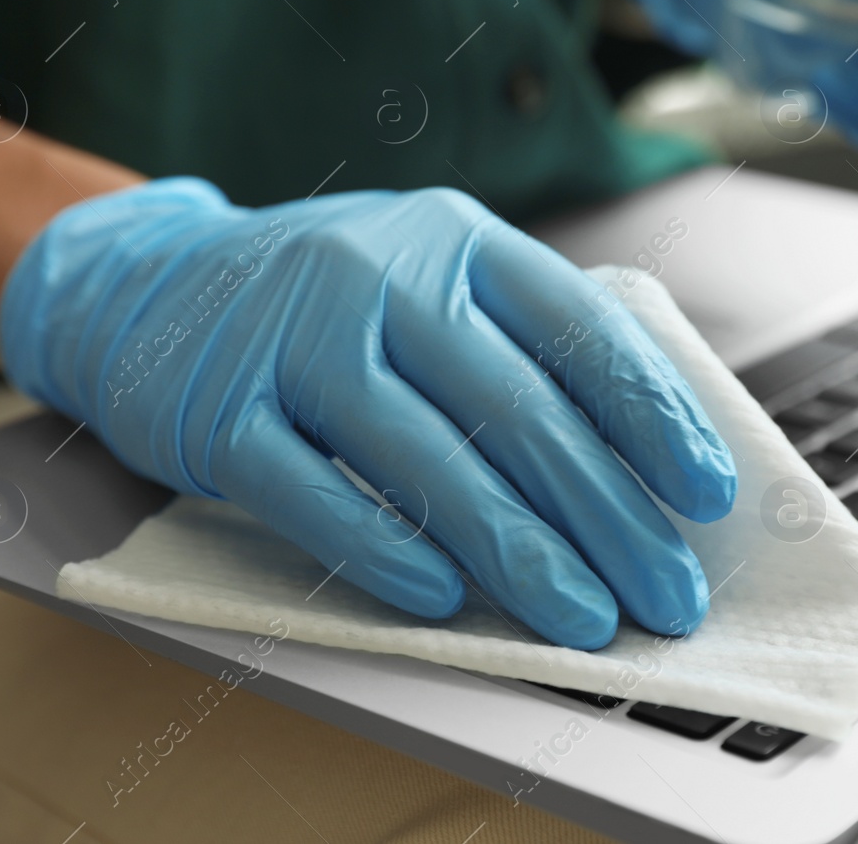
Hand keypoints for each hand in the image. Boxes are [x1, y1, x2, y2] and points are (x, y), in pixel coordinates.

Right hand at [0, 180, 735, 648]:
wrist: (150, 283)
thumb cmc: (326, 300)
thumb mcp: (432, 279)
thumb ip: (522, 343)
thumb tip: (645, 458)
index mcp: (457, 240)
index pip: (578, 327)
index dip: (652, 415)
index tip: (707, 494)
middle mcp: (381, 274)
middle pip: (515, 407)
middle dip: (606, 513)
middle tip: (664, 592)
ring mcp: (293, 338)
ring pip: (424, 456)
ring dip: (514, 550)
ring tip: (581, 618)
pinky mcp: (218, 410)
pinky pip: (311, 491)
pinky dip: (380, 548)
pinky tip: (442, 599)